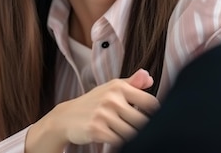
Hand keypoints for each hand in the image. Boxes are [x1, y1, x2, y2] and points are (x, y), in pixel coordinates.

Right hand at [26, 69, 159, 152]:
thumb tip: (149, 77)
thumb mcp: (111, 88)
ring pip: (132, 133)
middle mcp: (112, 98)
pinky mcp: (97, 130)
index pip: (150, 103)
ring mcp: (104, 114)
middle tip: (135, 128)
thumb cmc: (93, 102)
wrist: (66, 117)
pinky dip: (120, 142)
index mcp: (119, 86)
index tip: (151, 119)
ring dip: (131, 137)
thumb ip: (133, 83)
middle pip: (143, 121)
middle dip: (142, 128)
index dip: (154, 114)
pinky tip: (115, 138)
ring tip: (124, 133)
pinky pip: (119, 141)